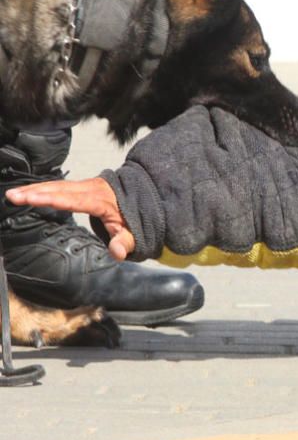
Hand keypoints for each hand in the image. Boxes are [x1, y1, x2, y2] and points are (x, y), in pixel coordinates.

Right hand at [5, 177, 135, 259]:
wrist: (142, 198)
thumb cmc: (134, 218)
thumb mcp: (133, 234)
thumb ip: (125, 243)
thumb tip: (118, 253)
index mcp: (101, 200)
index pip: (73, 200)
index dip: (52, 199)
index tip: (32, 198)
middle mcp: (91, 189)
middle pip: (59, 189)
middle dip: (35, 192)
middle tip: (13, 196)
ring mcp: (85, 185)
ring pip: (56, 185)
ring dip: (34, 189)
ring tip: (13, 195)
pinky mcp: (80, 186)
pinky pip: (58, 186)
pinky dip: (41, 188)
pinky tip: (26, 192)